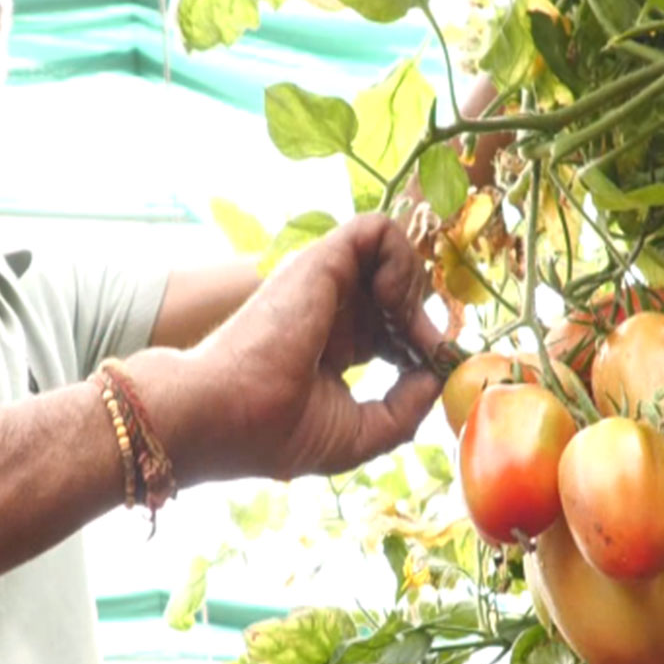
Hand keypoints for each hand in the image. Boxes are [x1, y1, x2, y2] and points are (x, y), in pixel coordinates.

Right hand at [178, 214, 445, 480]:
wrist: (226, 414)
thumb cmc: (276, 431)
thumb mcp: (360, 433)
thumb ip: (407, 407)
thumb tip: (438, 375)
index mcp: (335, 345)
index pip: (393, 325)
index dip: (423, 343)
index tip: (434, 370)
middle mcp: (332, 308)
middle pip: (399, 288)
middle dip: (426, 317)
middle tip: (428, 351)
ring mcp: (326, 281)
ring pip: (394, 253)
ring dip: (415, 288)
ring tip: (406, 328)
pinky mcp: (322, 259)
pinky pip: (380, 229)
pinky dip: (402, 260)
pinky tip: (392, 304)